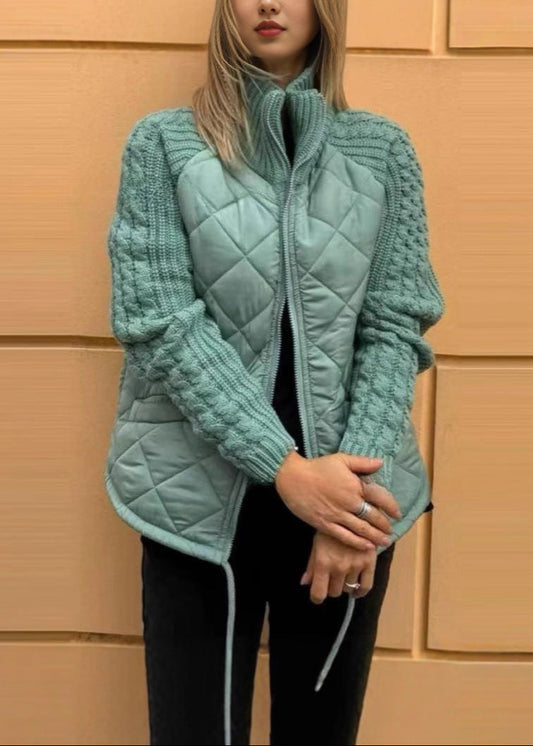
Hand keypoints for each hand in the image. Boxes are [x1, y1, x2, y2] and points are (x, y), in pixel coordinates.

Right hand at [274, 450, 400, 551]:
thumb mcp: (341, 459)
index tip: (397, 513)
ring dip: (376, 537)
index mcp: (355, 485)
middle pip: (373, 516)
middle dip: (385, 525)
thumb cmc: (316, 467)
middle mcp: (349, 502)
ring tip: (385, 542)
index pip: (380, 498)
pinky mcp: (325, 524)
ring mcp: (337, 515)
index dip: (391, 506)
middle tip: (391, 530)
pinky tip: (367, 547)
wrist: (292, 477)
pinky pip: (345, 536)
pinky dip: (358, 543)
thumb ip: (362, 463)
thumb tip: (381, 463)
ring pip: (362, 530)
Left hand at [299, 530, 377, 603]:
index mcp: (323, 562)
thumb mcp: (317, 543)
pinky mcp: (369, 562)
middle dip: (331, 587)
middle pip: (334, 592)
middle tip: (331, 579)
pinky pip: (366, 586)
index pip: (319, 593)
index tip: (318, 595)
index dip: (317, 597)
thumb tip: (305, 583)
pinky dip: (361, 591)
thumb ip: (311, 565)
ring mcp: (355, 565)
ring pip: (349, 589)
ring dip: (344, 585)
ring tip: (343, 575)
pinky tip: (357, 590)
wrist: (352, 511)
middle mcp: (339, 566)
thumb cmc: (331, 527)